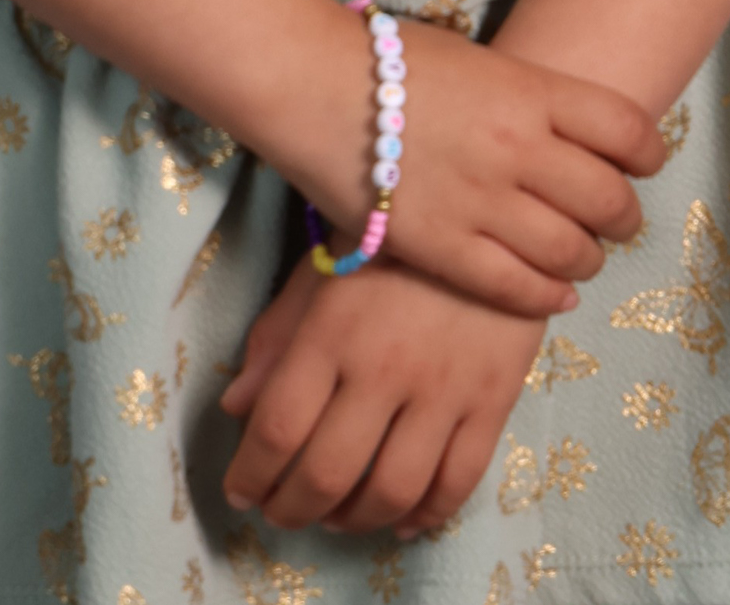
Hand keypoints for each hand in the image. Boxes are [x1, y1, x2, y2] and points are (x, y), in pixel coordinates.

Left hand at [219, 255, 544, 534]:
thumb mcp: (322, 269)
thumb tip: (235, 407)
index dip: (250, 474)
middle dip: (292, 509)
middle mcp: (384, 367)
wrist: (490, 208)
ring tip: (334, 517)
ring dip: (353, 521)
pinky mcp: (494, 400)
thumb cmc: (391, 237)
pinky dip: (425, 517)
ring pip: (392, 490)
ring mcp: (444, 388)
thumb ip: (276, 337)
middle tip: (280, 513)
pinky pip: (458, 482)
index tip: (240, 491)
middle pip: (327, 473)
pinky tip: (401, 519)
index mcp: (332, 330)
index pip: (278, 428)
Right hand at [285, 13, 664, 318]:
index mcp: (530, 89)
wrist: (312, 84)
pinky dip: (547, 295)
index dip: (646, 154)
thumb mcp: (471, 57)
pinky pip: (517, 287)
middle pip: (608, 197)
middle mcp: (519, 147)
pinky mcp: (446, 248)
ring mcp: (484, 201)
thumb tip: (554, 123)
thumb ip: (520, 93)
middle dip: (623, 216)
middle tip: (617, 221)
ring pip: (571, 249)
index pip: (626, 129)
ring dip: (587, 259)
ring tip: (582, 259)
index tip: (642, 165)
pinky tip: (554, 294)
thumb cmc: (384, 59)